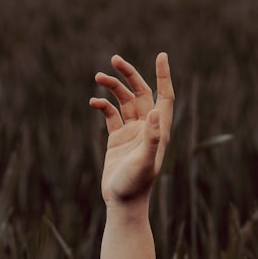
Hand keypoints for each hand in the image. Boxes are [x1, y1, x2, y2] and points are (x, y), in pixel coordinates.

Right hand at [89, 53, 174, 208]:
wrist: (122, 204)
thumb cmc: (136, 186)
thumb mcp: (144, 162)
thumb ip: (151, 138)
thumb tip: (154, 112)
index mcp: (158, 129)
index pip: (164, 96)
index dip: (163, 75)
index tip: (161, 55)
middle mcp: (147, 128)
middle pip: (141, 93)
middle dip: (129, 75)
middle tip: (114, 59)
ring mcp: (132, 133)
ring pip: (123, 101)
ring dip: (112, 88)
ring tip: (98, 77)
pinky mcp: (117, 139)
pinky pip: (110, 115)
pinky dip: (102, 106)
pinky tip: (93, 102)